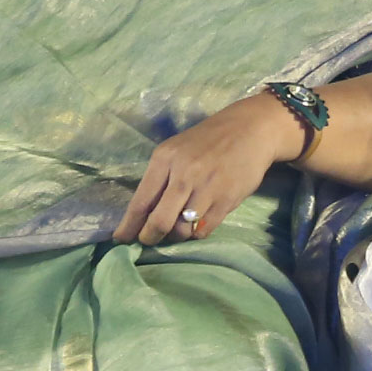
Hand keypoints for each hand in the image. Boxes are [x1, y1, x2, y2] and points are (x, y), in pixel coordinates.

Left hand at [118, 92, 301, 245]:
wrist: (250, 130)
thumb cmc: (208, 141)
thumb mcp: (177, 151)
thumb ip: (160, 178)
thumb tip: (143, 215)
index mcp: (165, 159)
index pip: (141, 201)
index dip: (129, 225)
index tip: (121, 239)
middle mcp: (183, 174)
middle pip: (159, 222)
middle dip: (150, 237)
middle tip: (148, 240)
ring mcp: (207, 189)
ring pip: (182, 230)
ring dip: (177, 235)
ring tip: (179, 227)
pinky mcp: (227, 200)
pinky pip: (204, 230)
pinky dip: (197, 232)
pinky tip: (199, 222)